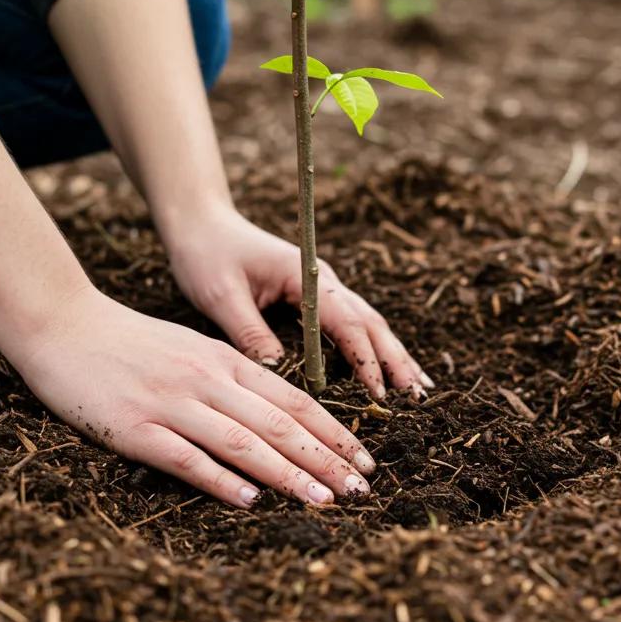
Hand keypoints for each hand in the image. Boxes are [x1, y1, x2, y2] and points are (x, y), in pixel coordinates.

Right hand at [10, 285, 375, 506]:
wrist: (64, 324)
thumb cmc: (129, 341)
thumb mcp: (190, 348)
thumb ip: (228, 378)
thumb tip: (273, 416)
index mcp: (222, 360)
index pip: (291, 398)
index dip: (332, 431)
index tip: (363, 457)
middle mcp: (206, 379)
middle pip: (278, 423)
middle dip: (326, 458)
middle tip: (361, 488)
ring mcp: (171, 403)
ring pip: (243, 441)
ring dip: (289, 474)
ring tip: (324, 500)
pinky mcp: (135, 428)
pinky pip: (186, 458)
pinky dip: (221, 480)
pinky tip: (249, 500)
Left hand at [163, 208, 433, 399]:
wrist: (201, 224)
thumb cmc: (207, 255)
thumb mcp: (222, 296)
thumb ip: (250, 332)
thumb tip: (278, 372)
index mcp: (304, 274)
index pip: (345, 320)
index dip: (364, 358)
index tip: (379, 393)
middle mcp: (322, 280)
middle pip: (369, 321)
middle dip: (395, 359)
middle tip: (418, 397)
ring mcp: (321, 287)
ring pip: (366, 323)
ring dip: (391, 354)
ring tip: (417, 388)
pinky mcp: (312, 296)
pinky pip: (349, 324)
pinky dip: (371, 347)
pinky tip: (383, 370)